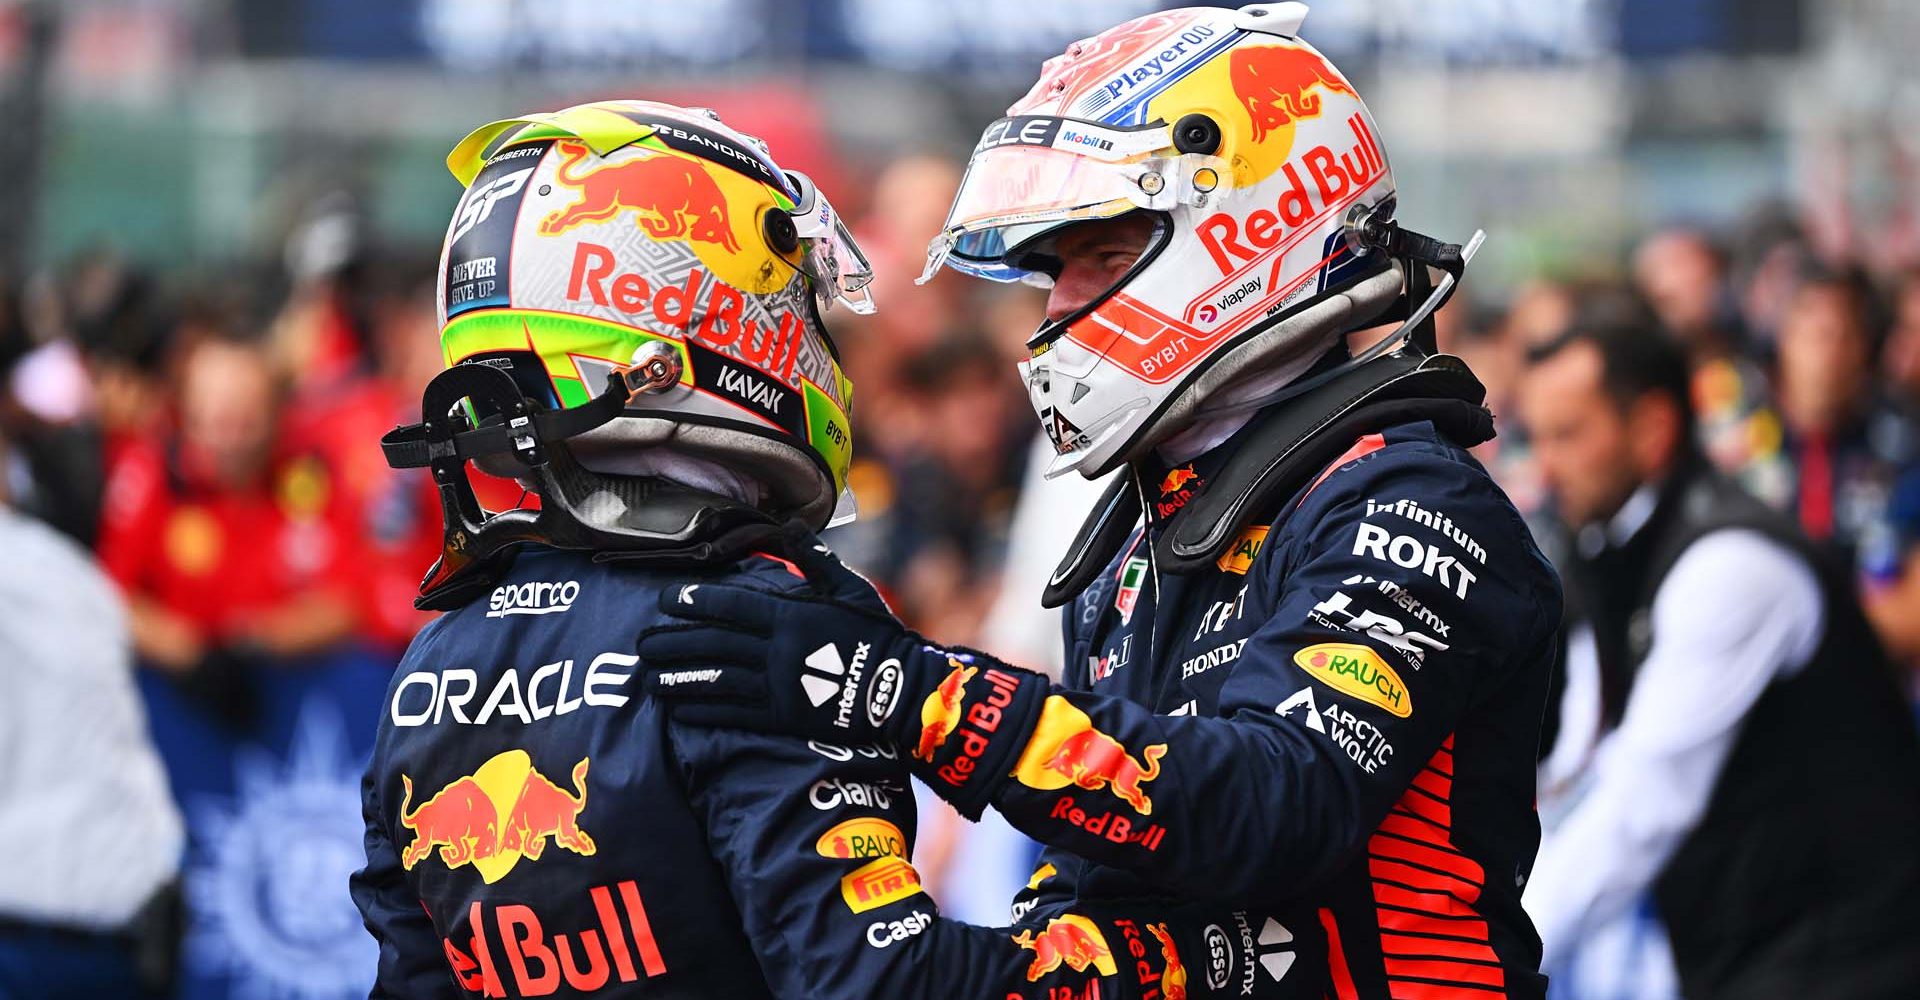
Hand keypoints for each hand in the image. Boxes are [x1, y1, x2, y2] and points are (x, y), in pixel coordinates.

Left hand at [639, 522, 934, 745]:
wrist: (899, 690)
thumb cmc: (876, 634)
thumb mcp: (849, 586)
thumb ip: (813, 559)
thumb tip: (790, 527)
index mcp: (790, 615)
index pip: (731, 605)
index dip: (695, 601)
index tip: (666, 599)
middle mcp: (776, 650)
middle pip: (712, 643)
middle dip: (672, 642)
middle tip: (641, 642)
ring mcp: (777, 685)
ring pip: (714, 680)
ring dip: (677, 678)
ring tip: (648, 677)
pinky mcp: (781, 716)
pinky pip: (732, 713)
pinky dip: (702, 710)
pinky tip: (677, 709)